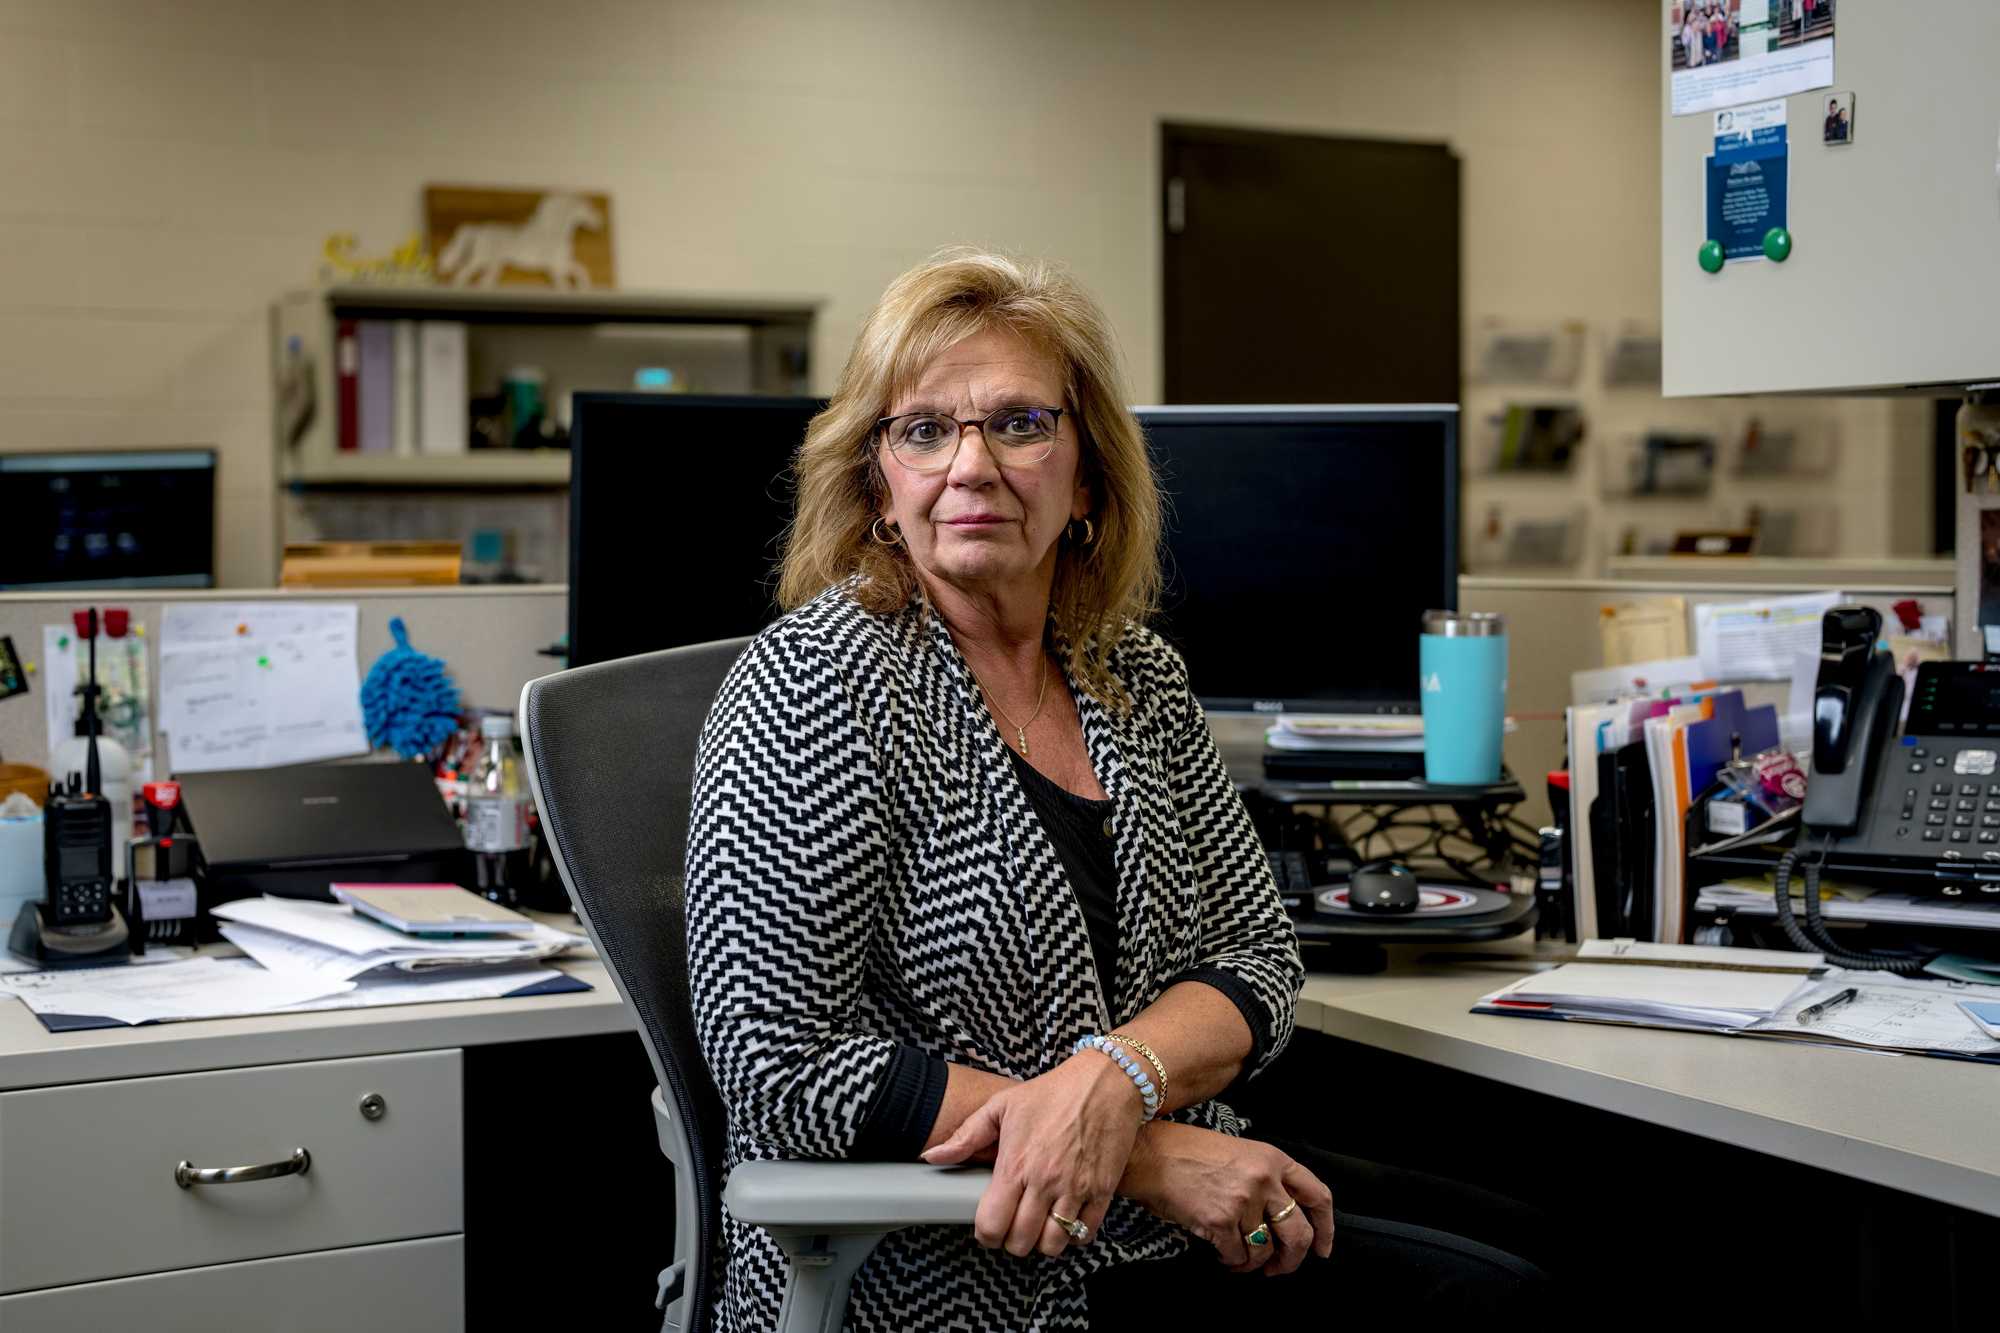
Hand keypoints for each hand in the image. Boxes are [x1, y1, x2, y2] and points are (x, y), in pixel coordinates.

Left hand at [923, 1050, 1144, 1258]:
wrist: (1106, 1081)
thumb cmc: (1052, 1092)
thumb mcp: (1002, 1105)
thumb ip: (966, 1135)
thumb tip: (931, 1157)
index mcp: (1016, 1164)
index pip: (992, 1224)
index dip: (986, 1235)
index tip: (988, 1228)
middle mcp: (1045, 1182)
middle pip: (1021, 1241)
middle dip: (1012, 1241)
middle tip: (1012, 1227)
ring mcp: (1076, 1189)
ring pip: (1053, 1244)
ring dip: (1042, 1243)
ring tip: (1038, 1227)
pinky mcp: (1103, 1191)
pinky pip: (1085, 1234)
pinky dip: (1073, 1236)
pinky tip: (1065, 1221)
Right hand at [1120, 1122, 1333, 1274]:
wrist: (1151, 1155)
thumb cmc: (1189, 1152)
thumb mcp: (1240, 1152)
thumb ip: (1267, 1179)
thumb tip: (1282, 1220)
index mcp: (1273, 1159)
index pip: (1317, 1196)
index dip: (1325, 1228)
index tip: (1323, 1247)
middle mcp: (1264, 1180)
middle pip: (1299, 1233)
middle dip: (1292, 1259)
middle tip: (1280, 1267)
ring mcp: (1243, 1201)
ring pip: (1265, 1250)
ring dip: (1254, 1263)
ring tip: (1240, 1259)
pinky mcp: (1220, 1222)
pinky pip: (1237, 1256)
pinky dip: (1231, 1262)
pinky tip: (1222, 1255)